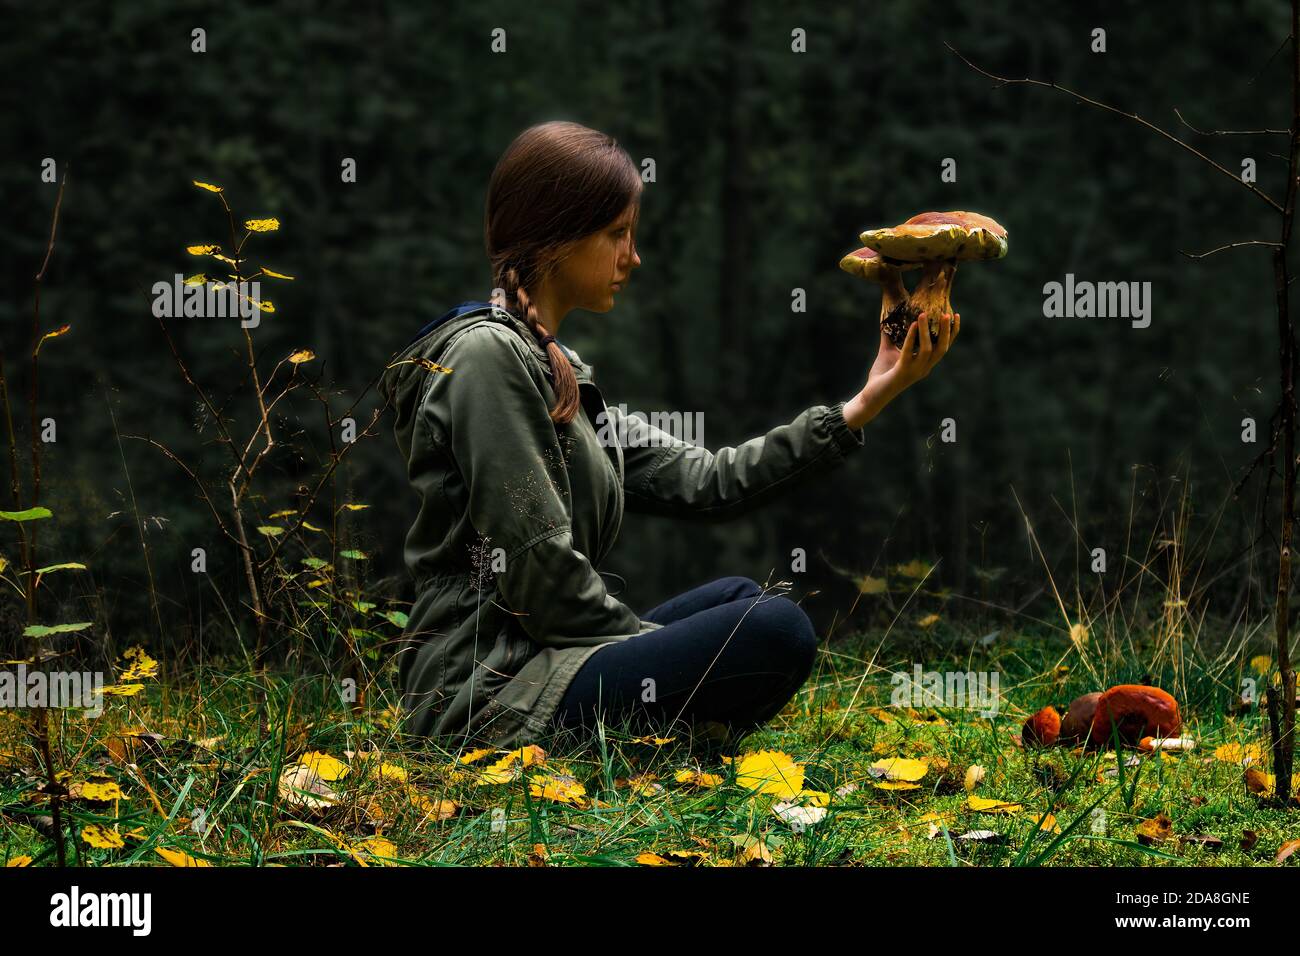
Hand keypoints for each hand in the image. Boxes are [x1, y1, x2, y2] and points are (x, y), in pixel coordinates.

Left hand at [842, 311, 958, 428]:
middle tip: (947, 314)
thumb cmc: (881, 375)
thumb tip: (887, 317)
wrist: (871, 395)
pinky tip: (912, 324)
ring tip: (924, 314)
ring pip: (928, 349)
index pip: (943, 347)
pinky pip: (909, 352)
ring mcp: (914, 370)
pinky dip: (912, 337)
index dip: (952, 333)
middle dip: (947, 331)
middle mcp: (923, 368)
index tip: (956, 316)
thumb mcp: (888, 351)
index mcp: (925, 364)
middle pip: (942, 349)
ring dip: (927, 331)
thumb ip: (890, 336)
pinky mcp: (902, 371)